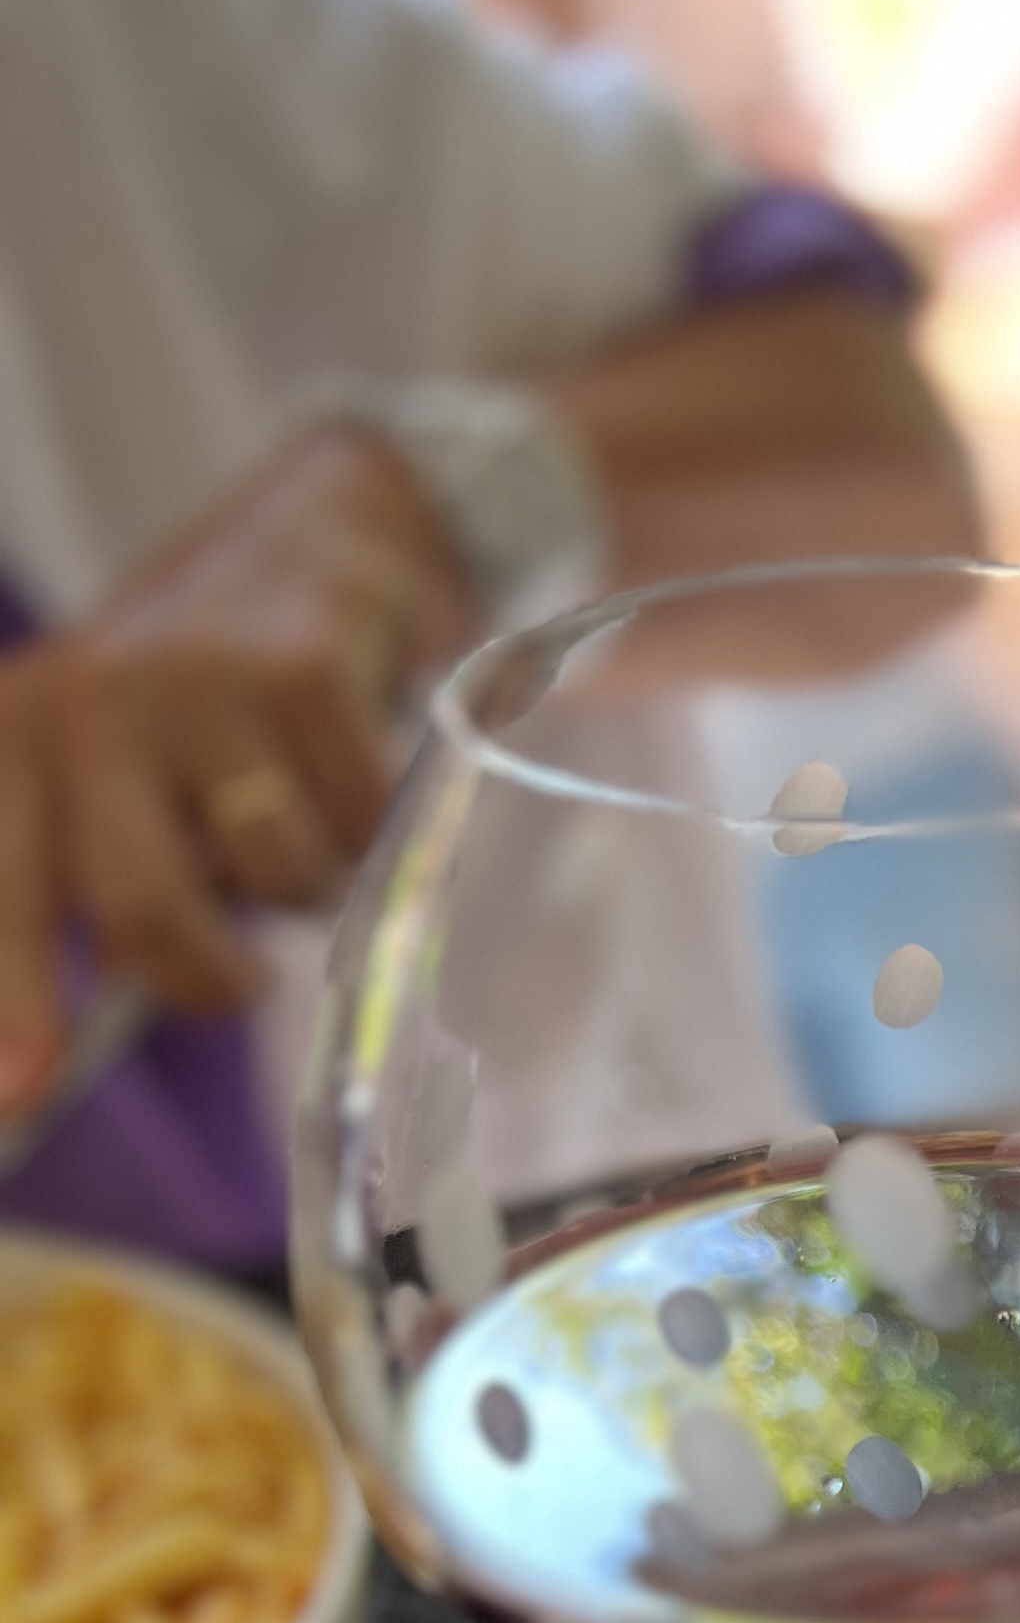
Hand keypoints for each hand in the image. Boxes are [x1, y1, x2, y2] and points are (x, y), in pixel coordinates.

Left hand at [0, 426, 469, 1106]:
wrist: (325, 525)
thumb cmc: (209, 692)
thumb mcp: (120, 770)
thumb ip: (102, 882)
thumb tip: (61, 1058)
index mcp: (13, 737)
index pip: (0, 888)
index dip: (10, 1003)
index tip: (16, 1097)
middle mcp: (83, 704)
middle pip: (144, 909)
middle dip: (211, 975)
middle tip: (242, 982)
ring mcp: (193, 682)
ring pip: (278, 877)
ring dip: (313, 880)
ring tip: (301, 809)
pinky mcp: (299, 670)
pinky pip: (361, 825)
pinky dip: (378, 823)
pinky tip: (356, 762)